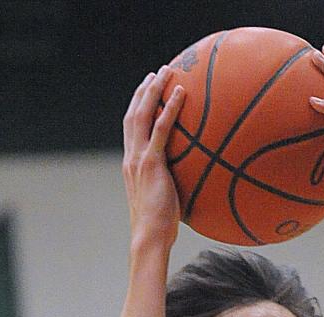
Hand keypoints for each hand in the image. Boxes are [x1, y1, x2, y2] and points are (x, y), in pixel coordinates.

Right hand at [122, 66, 185, 248]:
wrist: (149, 237)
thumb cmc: (160, 227)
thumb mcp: (164, 202)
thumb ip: (171, 187)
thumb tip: (193, 186)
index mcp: (131, 164)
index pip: (131, 128)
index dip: (137, 107)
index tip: (146, 92)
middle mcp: (131, 156)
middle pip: (133, 114)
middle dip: (144, 90)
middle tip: (156, 73)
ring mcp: (139, 158)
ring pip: (142, 114)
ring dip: (154, 90)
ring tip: (167, 72)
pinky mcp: (151, 163)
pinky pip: (160, 129)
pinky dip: (169, 108)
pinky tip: (181, 93)